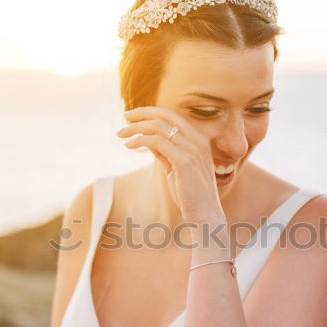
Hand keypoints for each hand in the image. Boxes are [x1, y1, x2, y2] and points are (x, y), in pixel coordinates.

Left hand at [118, 106, 224, 223]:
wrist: (205, 214)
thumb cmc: (190, 193)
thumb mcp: (176, 166)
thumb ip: (165, 151)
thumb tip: (148, 139)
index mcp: (199, 138)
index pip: (172, 115)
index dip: (150, 112)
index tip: (132, 116)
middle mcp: (198, 139)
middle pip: (165, 115)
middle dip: (142, 113)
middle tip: (124, 117)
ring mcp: (193, 149)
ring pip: (158, 127)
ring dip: (136, 128)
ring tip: (121, 134)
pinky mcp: (184, 161)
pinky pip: (156, 142)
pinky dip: (140, 141)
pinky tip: (129, 146)